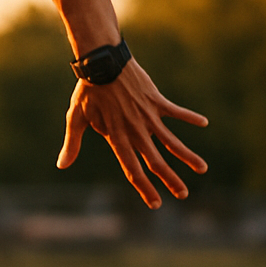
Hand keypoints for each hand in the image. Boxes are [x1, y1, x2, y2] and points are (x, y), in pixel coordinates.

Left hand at [58, 61, 208, 208]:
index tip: (156, 203)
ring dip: (187, 155)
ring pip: (171, 141)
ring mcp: (148, 116)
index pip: (132, 169)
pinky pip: (176, 111)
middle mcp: (135, 130)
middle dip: (171, 180)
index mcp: (117, 138)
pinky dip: (189, 117)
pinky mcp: (156, 101)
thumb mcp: (76, 119)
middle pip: (156, 161)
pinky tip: (204, 122)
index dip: (144, 188)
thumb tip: (61, 166)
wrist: (101, 63)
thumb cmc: (87, 92)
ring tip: (203, 168)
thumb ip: (72, 144)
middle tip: (184, 195)